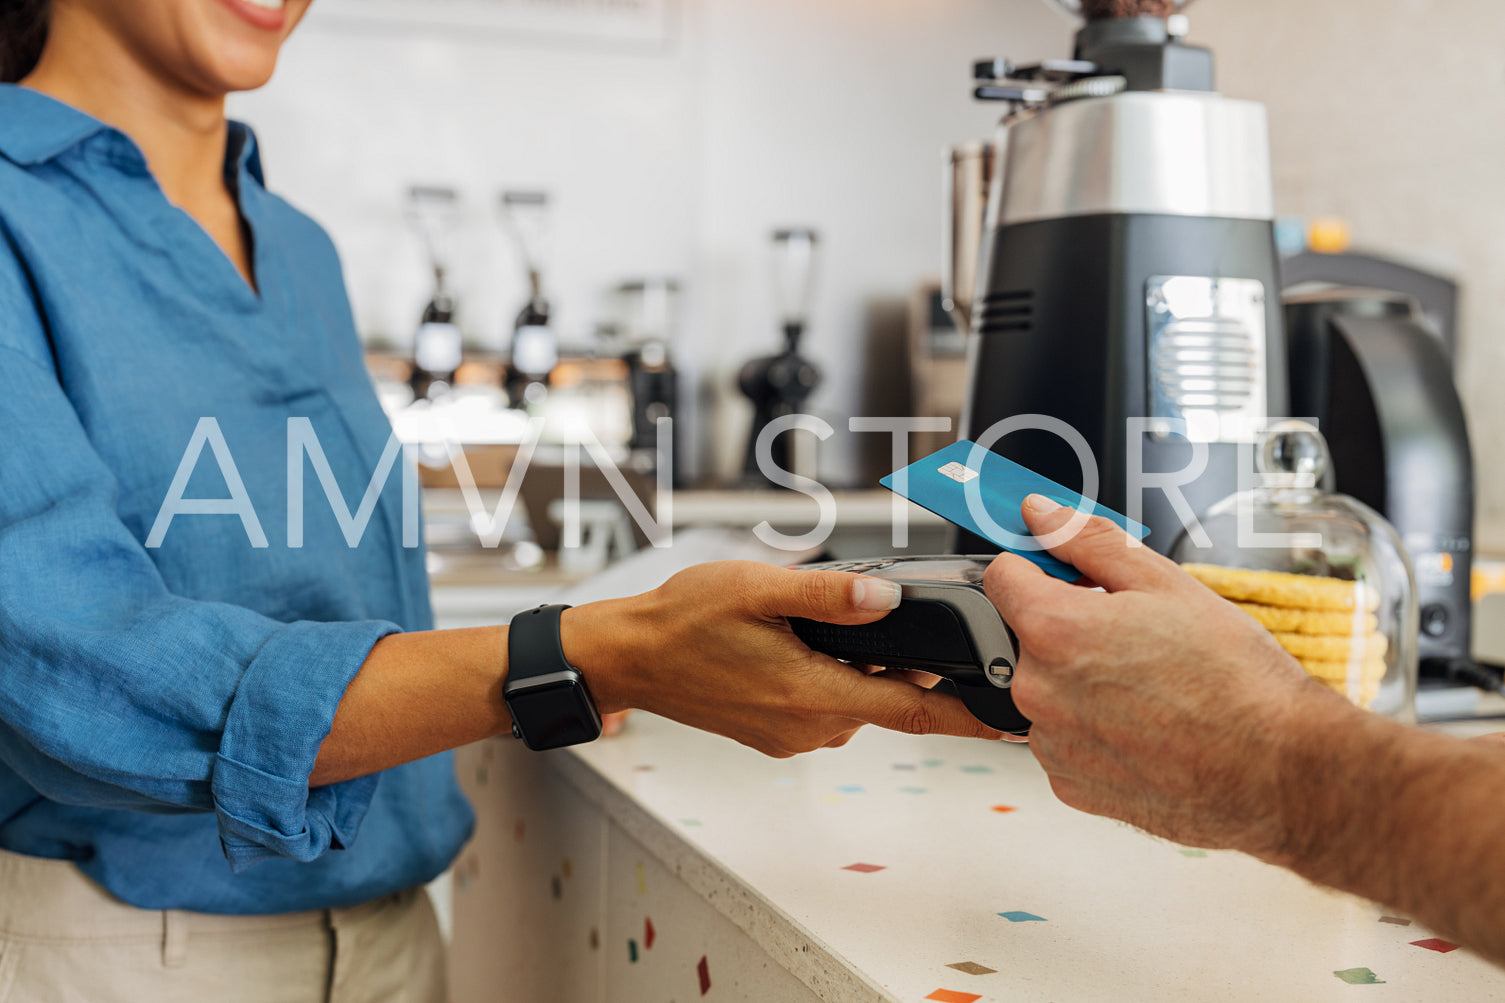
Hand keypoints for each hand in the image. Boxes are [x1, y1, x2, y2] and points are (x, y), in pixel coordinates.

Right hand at [563, 561, 1003, 756]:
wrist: (631, 655)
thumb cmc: (684, 620)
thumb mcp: (760, 588)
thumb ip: (830, 595)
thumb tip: (889, 599)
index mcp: (812, 693)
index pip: (913, 712)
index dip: (969, 718)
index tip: (1011, 723)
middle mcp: (809, 725)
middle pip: (889, 701)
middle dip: (907, 668)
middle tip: (898, 625)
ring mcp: (792, 734)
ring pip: (856, 701)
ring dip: (863, 670)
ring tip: (828, 624)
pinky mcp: (776, 733)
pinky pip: (826, 706)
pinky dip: (833, 678)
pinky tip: (803, 643)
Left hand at [982, 495, 1353, 855]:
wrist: (1278, 770)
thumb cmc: (1234, 681)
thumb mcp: (1165, 583)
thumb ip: (1087, 541)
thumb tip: (1040, 513)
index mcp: (1054, 630)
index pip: (1002, 577)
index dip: (1037, 568)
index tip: (1066, 575)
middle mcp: (1038, 691)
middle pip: (1026, 638)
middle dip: (1069, 628)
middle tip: (1134, 636)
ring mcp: (1052, 744)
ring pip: (1048, 692)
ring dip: (1080, 683)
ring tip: (1149, 688)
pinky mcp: (1070, 785)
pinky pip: (1065, 741)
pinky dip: (1095, 732)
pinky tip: (1146, 727)